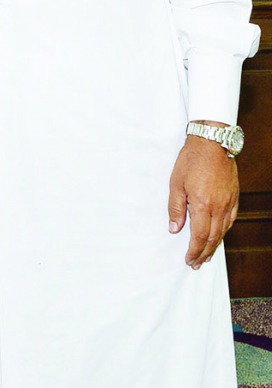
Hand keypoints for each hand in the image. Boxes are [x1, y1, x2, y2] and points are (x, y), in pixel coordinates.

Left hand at [168, 125, 239, 269]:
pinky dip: (224, 231)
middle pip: (213, 238)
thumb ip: (175, 208)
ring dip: (215, 245)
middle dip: (204, 253)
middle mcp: (219, 208)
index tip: (189, 260)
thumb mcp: (175, 183)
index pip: (199, 236)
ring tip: (207, 255)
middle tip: (197, 264)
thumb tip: (174, 228)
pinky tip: (219, 235)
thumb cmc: (192, 161)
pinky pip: (231, 220)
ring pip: (223, 231)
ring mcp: (229, 203)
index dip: (194, 251)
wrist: (212, 144)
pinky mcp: (234, 197)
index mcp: (202, 205)